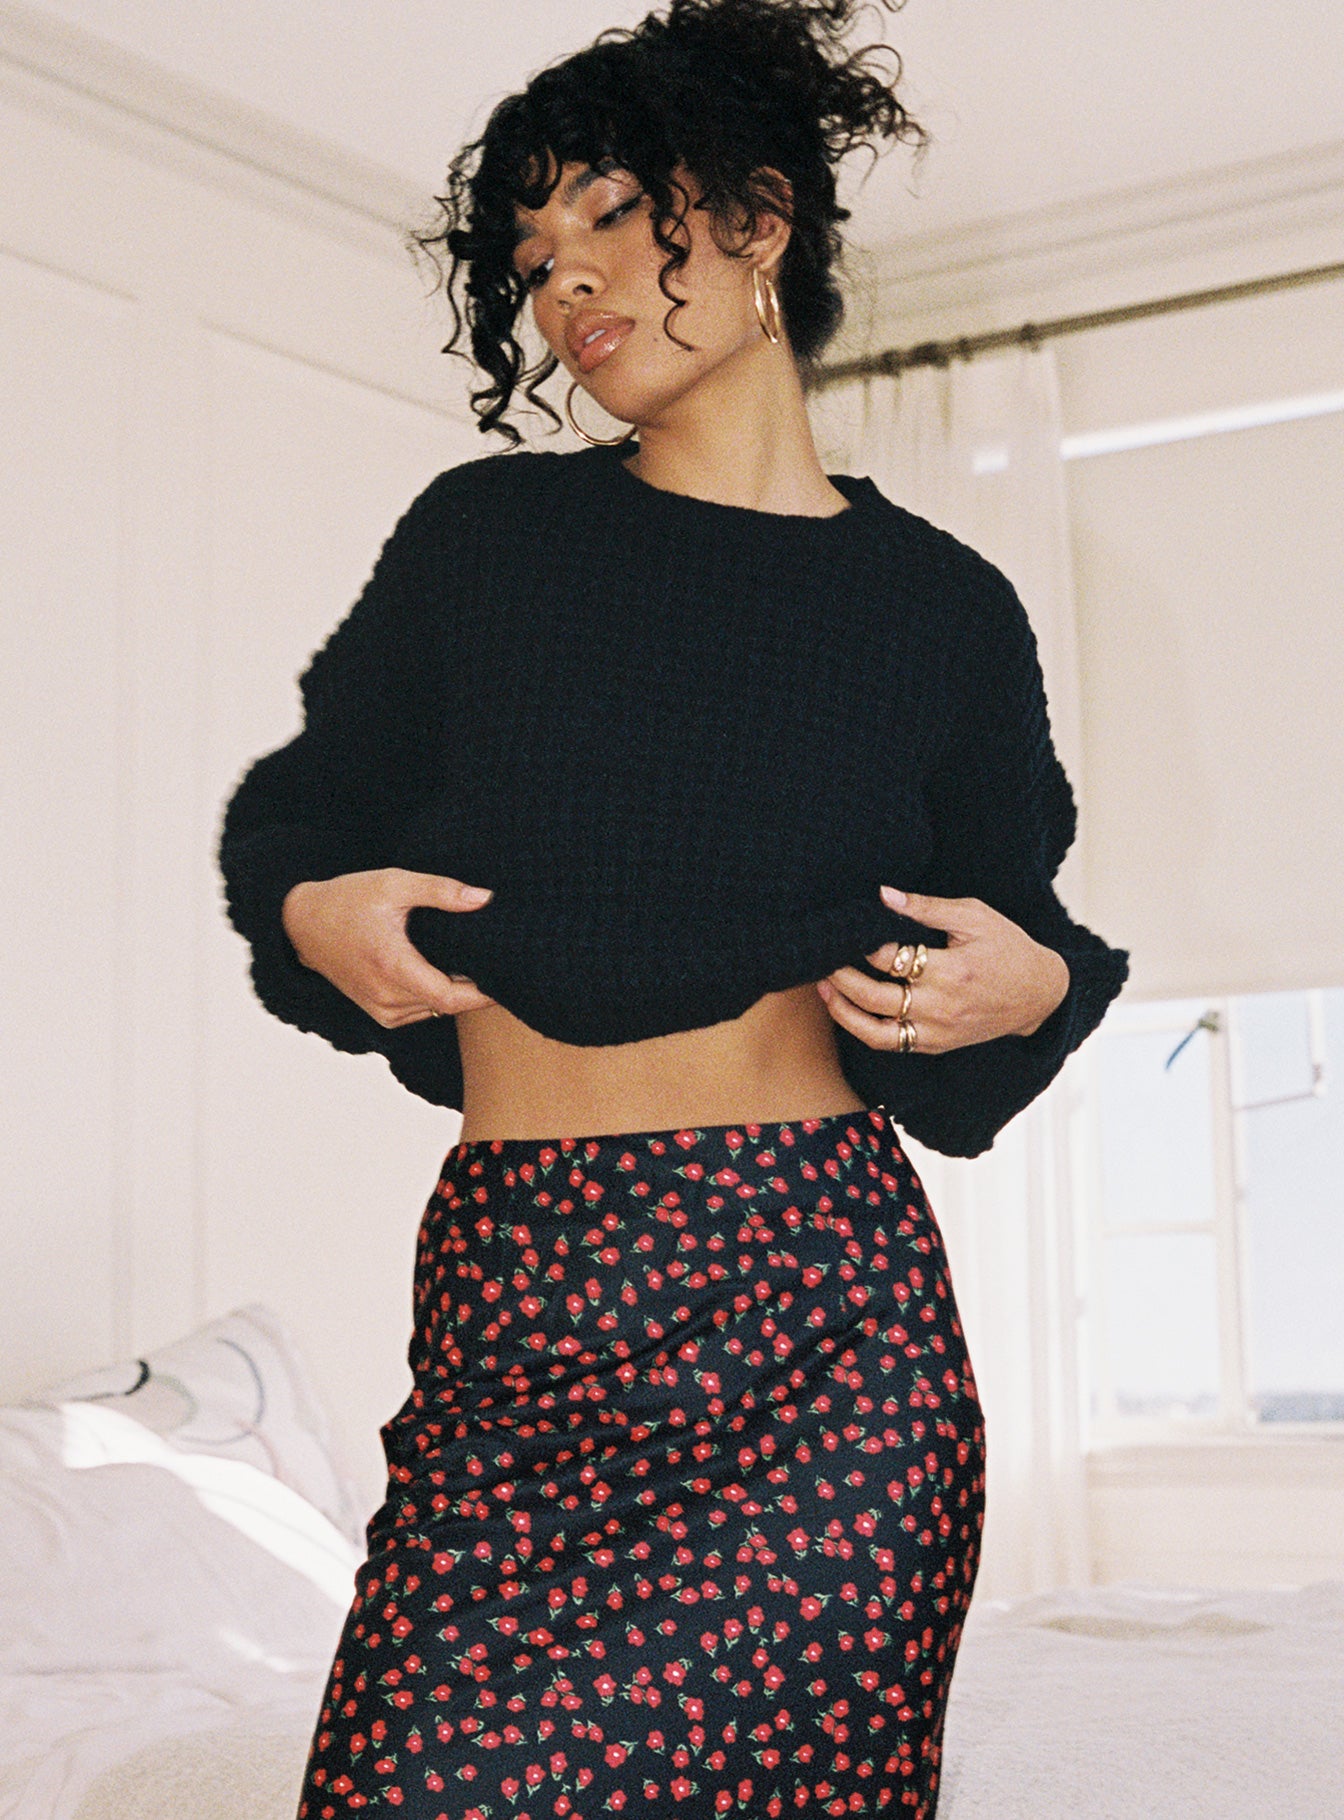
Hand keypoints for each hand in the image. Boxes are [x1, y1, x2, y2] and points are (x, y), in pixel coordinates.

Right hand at [282, 869, 498, 1027]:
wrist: (302, 924)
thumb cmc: (348, 900)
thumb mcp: (394, 884)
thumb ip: (440, 890)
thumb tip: (485, 897)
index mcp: (391, 966)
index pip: (450, 998)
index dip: (483, 994)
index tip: (505, 977)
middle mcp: (385, 997)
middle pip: (447, 1005)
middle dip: (476, 989)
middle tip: (500, 963)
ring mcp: (381, 1010)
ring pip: (435, 1010)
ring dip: (456, 993)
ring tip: (474, 963)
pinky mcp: (379, 1013)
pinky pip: (420, 1011)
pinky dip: (436, 996)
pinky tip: (445, 971)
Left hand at [815, 887, 1070, 1055]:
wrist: (1039, 994)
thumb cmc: (1007, 947)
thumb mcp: (974, 916)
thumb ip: (925, 907)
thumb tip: (882, 894)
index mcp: (952, 971)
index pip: (890, 958)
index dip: (862, 944)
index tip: (846, 930)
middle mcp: (941, 1007)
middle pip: (875, 997)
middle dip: (842, 977)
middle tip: (823, 957)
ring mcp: (937, 1032)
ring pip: (875, 1032)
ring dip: (843, 1011)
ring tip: (823, 988)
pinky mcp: (935, 1046)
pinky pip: (890, 1044)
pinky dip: (863, 1029)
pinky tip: (847, 1008)